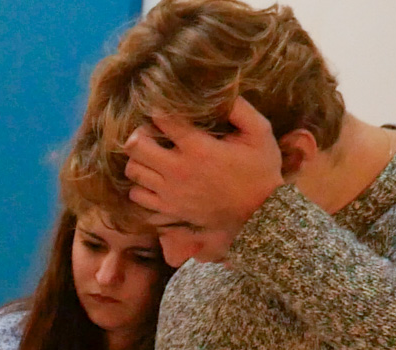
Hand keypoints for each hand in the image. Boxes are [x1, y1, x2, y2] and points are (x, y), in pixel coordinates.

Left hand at [123, 98, 285, 263]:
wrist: (260, 212)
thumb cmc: (261, 170)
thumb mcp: (260, 133)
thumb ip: (241, 110)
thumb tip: (223, 92)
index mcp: (199, 148)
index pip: (163, 120)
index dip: (160, 110)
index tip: (165, 109)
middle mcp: (178, 169)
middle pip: (135, 145)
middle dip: (140, 133)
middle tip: (152, 132)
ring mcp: (170, 192)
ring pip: (133, 170)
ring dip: (138, 159)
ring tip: (152, 154)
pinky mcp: (168, 209)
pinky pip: (137, 195)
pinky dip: (140, 185)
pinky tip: (154, 178)